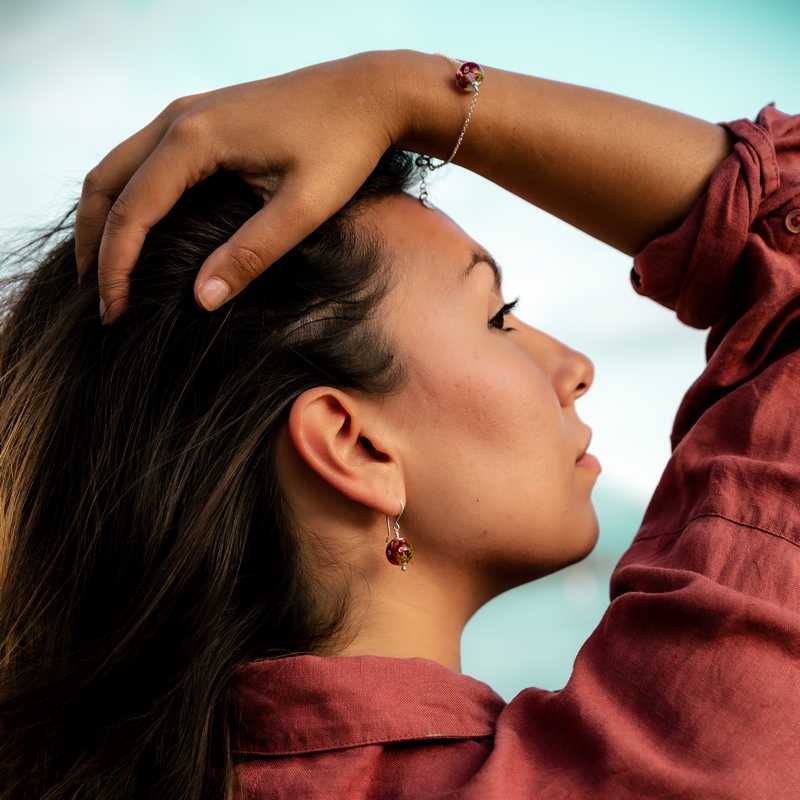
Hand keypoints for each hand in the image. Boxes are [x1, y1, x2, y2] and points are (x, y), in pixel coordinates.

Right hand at [75, 50, 404, 323]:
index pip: (132, 210)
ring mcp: (188, 113)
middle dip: (94, 242)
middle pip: (106, 183)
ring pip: (118, 167)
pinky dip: (128, 197)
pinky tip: (141, 230)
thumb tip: (201, 301)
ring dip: (105, 217)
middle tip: (99, 298)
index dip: (116, 266)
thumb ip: (250, 254)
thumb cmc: (344, 147)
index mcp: (195, 139)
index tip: (115, 312)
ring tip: (107, 270)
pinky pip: (144, 158)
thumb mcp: (302, 208)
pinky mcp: (204, 118)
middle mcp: (178, 119)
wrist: (371, 93)